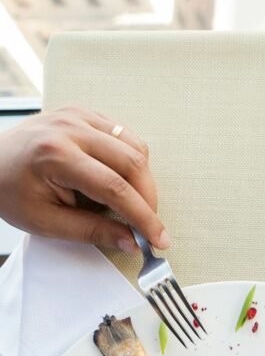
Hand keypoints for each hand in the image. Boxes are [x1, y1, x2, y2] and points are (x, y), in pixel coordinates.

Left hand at [0, 106, 167, 251]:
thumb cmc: (11, 193)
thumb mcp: (46, 222)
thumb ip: (92, 231)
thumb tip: (133, 242)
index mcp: (56, 156)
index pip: (115, 188)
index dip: (143, 217)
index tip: (159, 240)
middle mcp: (69, 129)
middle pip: (132, 163)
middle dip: (149, 200)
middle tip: (149, 226)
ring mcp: (77, 116)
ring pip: (135, 147)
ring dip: (144, 180)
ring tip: (133, 203)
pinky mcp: (83, 113)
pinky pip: (124, 135)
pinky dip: (132, 161)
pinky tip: (122, 180)